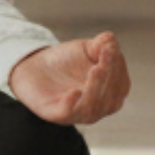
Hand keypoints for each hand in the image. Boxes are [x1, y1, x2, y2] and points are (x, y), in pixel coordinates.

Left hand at [8, 31, 130, 125]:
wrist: (34, 66)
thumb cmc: (66, 60)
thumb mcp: (86, 49)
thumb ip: (101, 44)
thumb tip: (110, 40)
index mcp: (111, 92)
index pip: (120, 83)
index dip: (116, 67)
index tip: (108, 50)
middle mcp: (99, 107)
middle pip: (109, 98)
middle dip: (108, 79)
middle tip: (101, 62)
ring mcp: (78, 113)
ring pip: (92, 107)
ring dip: (95, 90)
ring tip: (94, 71)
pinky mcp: (57, 114)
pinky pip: (68, 113)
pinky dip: (73, 104)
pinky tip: (74, 92)